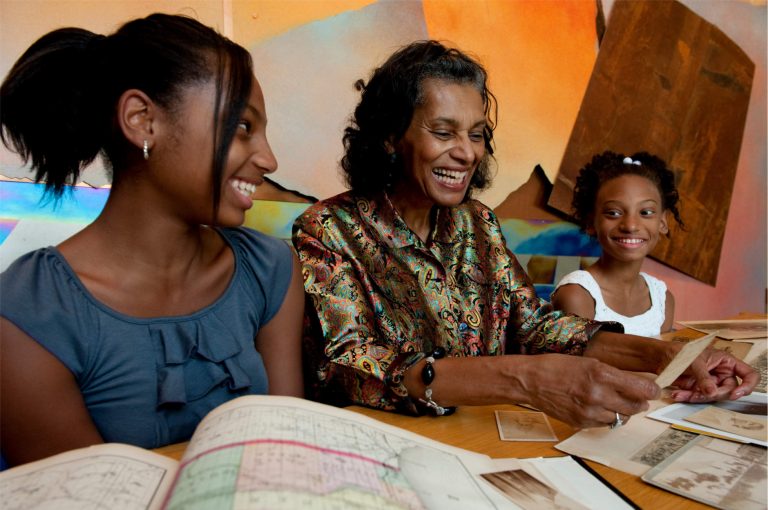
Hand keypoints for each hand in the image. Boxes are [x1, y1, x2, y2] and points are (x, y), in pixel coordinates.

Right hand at [520, 354, 659, 428]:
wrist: (531, 380)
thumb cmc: (558, 366)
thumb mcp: (589, 362)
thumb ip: (613, 374)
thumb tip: (638, 385)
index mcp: (601, 374)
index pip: (642, 388)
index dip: (652, 389)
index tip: (654, 389)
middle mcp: (597, 394)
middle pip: (635, 406)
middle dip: (640, 402)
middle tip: (639, 397)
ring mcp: (589, 411)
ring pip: (622, 417)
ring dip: (624, 410)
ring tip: (616, 402)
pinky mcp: (581, 423)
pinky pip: (604, 423)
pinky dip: (606, 417)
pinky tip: (599, 407)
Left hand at [669, 348, 758, 402]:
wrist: (661, 356)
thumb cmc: (680, 351)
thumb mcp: (694, 361)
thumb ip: (703, 377)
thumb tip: (712, 393)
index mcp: (726, 362)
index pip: (749, 374)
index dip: (748, 385)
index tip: (737, 393)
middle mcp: (721, 374)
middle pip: (729, 391)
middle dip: (715, 394)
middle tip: (700, 393)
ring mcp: (710, 383)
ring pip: (712, 397)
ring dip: (697, 397)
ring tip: (681, 393)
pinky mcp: (698, 389)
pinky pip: (698, 398)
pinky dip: (688, 397)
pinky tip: (677, 394)